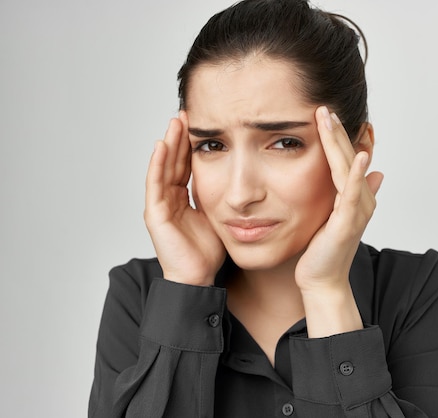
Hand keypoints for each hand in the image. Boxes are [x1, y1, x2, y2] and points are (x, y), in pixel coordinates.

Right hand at [144, 112, 225, 285]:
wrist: (198, 277)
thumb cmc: (208, 250)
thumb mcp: (219, 214)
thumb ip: (221, 195)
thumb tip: (238, 176)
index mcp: (183, 198)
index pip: (186, 165)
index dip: (192, 145)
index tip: (200, 123)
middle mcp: (169, 198)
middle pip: (173, 161)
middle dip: (179, 137)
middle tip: (186, 113)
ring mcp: (160, 205)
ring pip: (163, 167)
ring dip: (169, 144)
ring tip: (175, 122)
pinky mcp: (154, 213)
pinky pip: (155, 184)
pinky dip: (157, 164)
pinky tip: (162, 145)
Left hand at [295, 106, 383, 292]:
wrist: (322, 281)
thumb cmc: (324, 251)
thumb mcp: (334, 215)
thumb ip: (349, 193)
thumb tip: (376, 173)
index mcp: (356, 196)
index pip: (349, 159)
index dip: (341, 136)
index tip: (329, 113)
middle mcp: (361, 200)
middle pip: (349, 158)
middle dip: (338, 132)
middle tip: (325, 106)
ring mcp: (356, 211)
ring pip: (349, 169)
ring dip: (342, 143)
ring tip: (331, 119)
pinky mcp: (348, 223)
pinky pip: (352, 194)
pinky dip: (356, 174)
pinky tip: (360, 155)